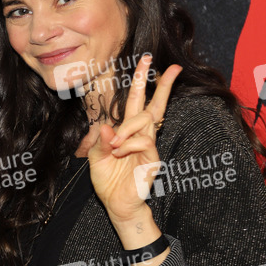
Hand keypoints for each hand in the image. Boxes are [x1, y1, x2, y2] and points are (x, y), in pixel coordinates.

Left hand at [88, 55, 181, 232]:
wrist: (117, 204)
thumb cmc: (108, 180)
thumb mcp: (96, 158)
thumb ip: (100, 142)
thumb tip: (106, 127)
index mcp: (127, 131)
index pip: (137, 102)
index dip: (141, 82)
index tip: (146, 61)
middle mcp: (141, 135)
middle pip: (155, 105)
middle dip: (161, 84)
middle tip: (169, 66)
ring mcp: (148, 146)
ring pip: (145, 120)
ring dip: (127, 127)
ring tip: (114, 144)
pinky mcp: (152, 158)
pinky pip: (144, 141)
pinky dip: (128, 143)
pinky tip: (119, 151)